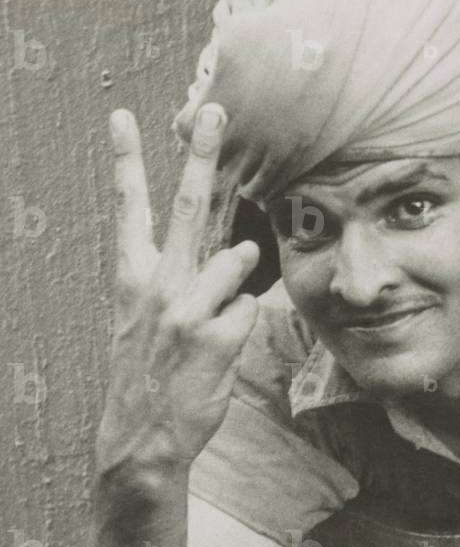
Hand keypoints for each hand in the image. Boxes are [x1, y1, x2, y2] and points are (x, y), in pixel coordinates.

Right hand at [96, 103, 259, 473]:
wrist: (143, 435)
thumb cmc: (147, 373)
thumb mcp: (141, 321)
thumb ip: (177, 279)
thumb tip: (239, 247)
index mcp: (132, 278)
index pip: (128, 209)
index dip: (125, 160)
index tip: (121, 116)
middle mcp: (158, 285)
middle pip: (187, 205)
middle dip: (202, 154)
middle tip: (215, 111)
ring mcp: (186, 308)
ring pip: (238, 262)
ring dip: (238, 281)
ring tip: (210, 321)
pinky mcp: (216, 334)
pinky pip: (250, 310)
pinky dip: (242, 326)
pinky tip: (218, 351)